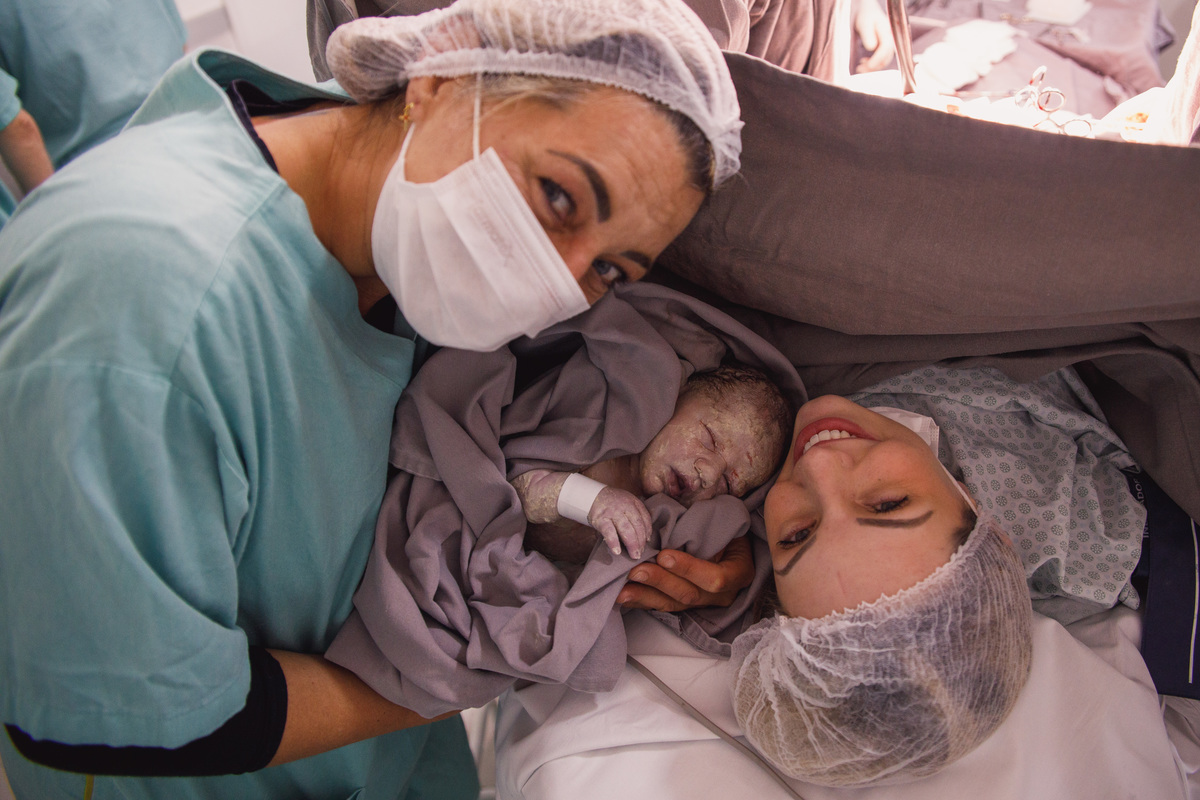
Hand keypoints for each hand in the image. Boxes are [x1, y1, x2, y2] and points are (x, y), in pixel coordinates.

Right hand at [589, 486, 651, 557]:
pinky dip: (613, 542)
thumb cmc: (613, 503)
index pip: (644, 518)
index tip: (647, 541)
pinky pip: (609, 532)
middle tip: (640, 553)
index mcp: (633, 503)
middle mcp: (624, 506)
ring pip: (626, 529)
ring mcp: (612, 512)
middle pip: (637, 525)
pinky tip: (617, 551)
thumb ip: (637, 515)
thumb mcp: (628, 503)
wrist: (592, 496)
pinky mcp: (600, 519)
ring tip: (634, 555)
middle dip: (640, 541)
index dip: (647, 532)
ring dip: (632, 544)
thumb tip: (646, 537)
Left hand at [616, 535, 753, 611]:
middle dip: (660, 582)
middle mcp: (723, 594)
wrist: (729, 539)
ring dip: (645, 596)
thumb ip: (708, 528)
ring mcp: (703, 602)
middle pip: (690, 595)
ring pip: (673, 604)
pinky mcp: (685, 603)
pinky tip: (623, 597)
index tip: (664, 555)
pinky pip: (662, 605)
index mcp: (739, 573)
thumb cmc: (726, 527)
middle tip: (636, 570)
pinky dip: (642, 600)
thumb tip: (676, 522)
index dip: (689, 569)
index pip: (715, 579)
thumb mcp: (727, 524)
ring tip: (622, 590)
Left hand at [854, 0, 895, 72]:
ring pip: (884, 61)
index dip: (877, 59)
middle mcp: (891, 38)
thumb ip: (868, 35)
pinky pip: (882, 59)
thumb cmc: (865, 16)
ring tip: (859, 68)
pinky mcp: (885, 47)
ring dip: (873, 68)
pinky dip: (873, 64)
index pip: (886, 48)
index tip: (866, 65)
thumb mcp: (864, 23)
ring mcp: (889, 44)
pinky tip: (863, 62)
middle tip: (859, 70)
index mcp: (886, 31)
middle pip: (886, 57)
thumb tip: (872, 47)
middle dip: (873, 67)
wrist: (868, 12)